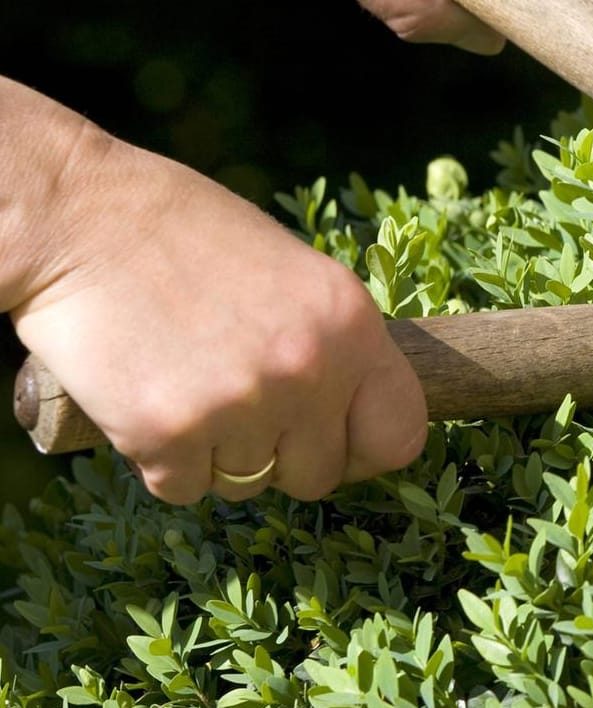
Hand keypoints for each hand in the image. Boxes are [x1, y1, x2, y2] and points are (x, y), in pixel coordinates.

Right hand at [3, 82, 426, 503]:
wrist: (78, 217)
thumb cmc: (184, 235)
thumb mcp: (295, 274)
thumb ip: (332, 344)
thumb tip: (351, 413)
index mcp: (352, 326)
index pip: (400, 433)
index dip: (365, 449)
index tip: (336, 443)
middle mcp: (309, 370)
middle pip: (319, 475)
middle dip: (282, 457)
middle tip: (239, 408)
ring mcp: (241, 407)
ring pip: (248, 484)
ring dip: (217, 454)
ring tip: (186, 382)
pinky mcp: (167, 435)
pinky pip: (183, 489)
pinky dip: (163, 461)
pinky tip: (146, 397)